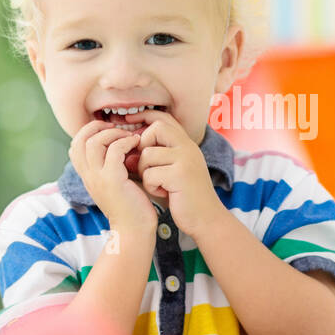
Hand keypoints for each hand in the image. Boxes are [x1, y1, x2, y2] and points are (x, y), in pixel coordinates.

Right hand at [68, 120, 156, 233]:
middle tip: (117, 128)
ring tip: (129, 137)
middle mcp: (88, 176)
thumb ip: (111, 167)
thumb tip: (118, 146)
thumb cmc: (131, 207)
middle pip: (80, 140)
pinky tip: (137, 144)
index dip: (90, 132)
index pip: (75, 146)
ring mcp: (98, 178)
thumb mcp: (115, 184)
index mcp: (87, 176)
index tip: (110, 131)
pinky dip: (126, 142)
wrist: (134, 231)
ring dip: (113, 133)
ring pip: (94, 142)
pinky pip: (114, 150)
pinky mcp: (112, 180)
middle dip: (98, 128)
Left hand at [136, 116, 223, 238]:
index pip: (164, 118)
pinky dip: (151, 185)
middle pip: (156, 128)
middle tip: (146, 165)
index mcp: (187, 144)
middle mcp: (188, 147)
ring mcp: (185, 160)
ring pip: (148, 154)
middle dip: (143, 146)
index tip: (128, 120)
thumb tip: (128, 150)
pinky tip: (163, 192)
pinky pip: (150, 173)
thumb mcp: (173, 170)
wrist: (206, 218)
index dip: (145, 116)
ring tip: (156, 183)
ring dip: (145, 171)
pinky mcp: (180, 175)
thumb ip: (156, 156)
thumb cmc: (184, 195)